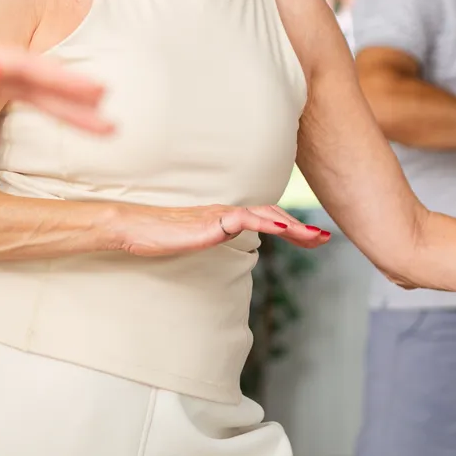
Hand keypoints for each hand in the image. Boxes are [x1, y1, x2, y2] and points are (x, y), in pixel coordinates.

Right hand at [116, 204, 332, 257]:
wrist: (130, 226)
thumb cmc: (154, 234)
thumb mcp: (190, 241)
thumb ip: (209, 239)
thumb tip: (224, 244)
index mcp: (223, 217)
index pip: (264, 217)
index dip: (290, 226)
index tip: (312, 238)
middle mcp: (225, 211)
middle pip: (272, 214)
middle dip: (300, 227)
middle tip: (325, 239)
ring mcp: (218, 215)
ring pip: (264, 214)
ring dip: (293, 225)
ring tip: (315, 237)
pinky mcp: (209, 222)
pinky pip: (242, 219)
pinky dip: (266, 221)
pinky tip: (283, 228)